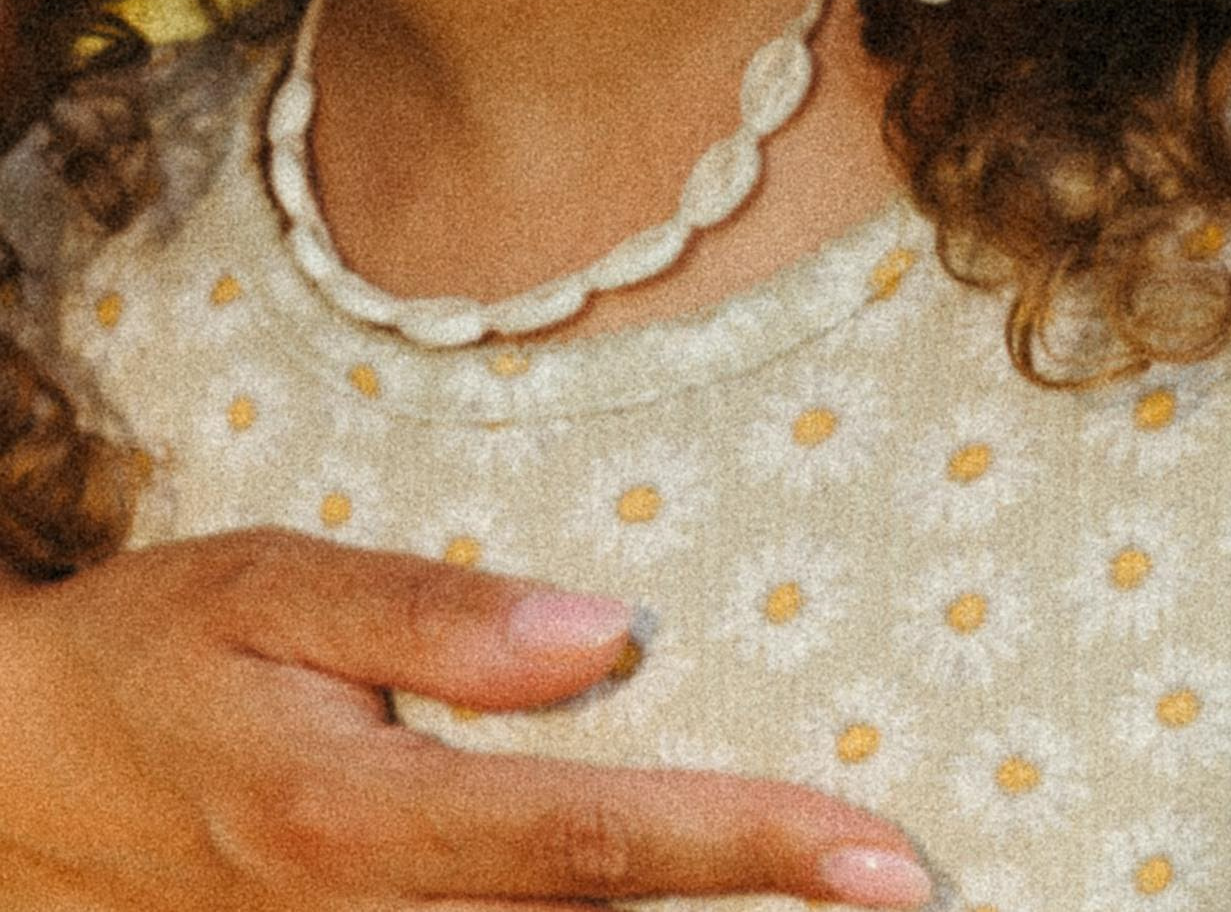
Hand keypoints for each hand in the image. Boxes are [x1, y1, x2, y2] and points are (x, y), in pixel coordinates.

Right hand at [0, 529, 931, 908]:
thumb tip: (602, 635)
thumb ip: (437, 615)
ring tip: (833, 888)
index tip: (879, 856)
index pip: (594, 839)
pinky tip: (681, 904)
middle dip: (759, 910)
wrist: (23, 775)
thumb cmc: (163, 653)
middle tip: (908, 884)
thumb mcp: (275, 586)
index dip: (745, 849)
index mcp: (361, 816)